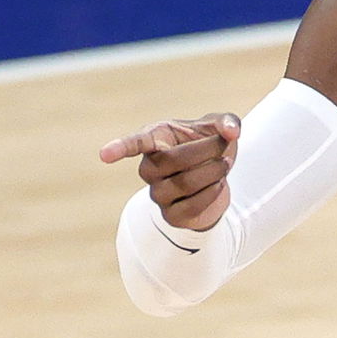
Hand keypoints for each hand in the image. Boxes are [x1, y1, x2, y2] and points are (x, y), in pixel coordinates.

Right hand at [100, 113, 240, 231]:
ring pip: (183, 184)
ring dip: (212, 172)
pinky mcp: (172, 215)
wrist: (219, 178)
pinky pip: (192, 206)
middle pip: (171, 161)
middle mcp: (149, 167)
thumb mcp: (220, 128)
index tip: (104, 155)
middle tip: (224, 145)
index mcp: (155, 138)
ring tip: (224, 165)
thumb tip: (232, 131)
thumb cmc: (210, 145)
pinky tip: (218, 185)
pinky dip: (213, 193)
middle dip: (206, 151)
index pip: (135, 143)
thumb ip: (227, 122)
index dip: (120, 148)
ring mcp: (158, 194)